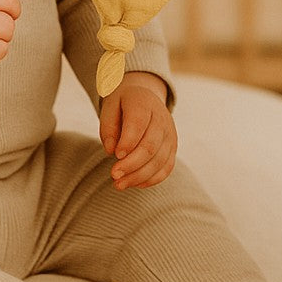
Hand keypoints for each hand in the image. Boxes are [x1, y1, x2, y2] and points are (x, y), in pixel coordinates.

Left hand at [99, 72, 176, 190]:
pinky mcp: (173, 147)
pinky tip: (135, 184)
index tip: (115, 155)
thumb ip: (108, 127)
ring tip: (119, 184)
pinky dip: (151, 179)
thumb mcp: (110, 107)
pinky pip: (166, 168)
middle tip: (114, 175)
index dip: (128, 142)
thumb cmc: (123, 105)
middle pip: (150, 146)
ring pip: (159, 160)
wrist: (144, 97)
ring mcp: (170, 133)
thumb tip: (111, 150)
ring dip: (139, 176)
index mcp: (143, 102)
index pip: (138, 124)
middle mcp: (161, 118)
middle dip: (131, 164)